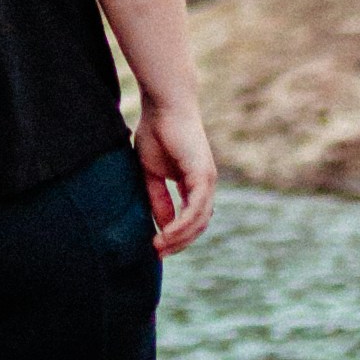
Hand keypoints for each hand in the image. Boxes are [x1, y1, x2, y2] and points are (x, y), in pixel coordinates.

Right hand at [136, 93, 214, 252]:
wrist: (163, 106)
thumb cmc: (156, 132)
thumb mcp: (152, 173)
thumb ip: (157, 198)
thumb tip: (162, 226)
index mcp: (194, 183)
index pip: (192, 218)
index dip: (176, 235)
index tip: (156, 247)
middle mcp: (205, 184)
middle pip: (198, 225)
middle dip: (178, 243)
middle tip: (158, 254)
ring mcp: (207, 180)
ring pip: (199, 221)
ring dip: (179, 238)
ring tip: (158, 247)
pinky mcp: (203, 175)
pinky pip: (196, 209)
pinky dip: (182, 225)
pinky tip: (166, 234)